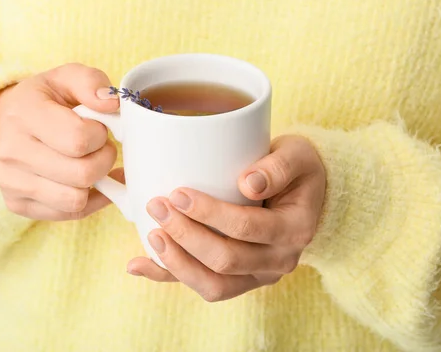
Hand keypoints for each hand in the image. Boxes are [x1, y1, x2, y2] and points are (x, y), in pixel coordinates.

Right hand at [0, 63, 121, 220]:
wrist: (7, 122)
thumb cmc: (45, 101)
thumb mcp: (66, 78)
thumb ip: (92, 82)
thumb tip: (112, 104)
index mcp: (24, 113)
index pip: (78, 139)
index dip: (100, 135)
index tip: (97, 128)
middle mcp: (11, 151)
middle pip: (82, 174)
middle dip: (103, 160)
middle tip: (100, 147)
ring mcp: (11, 181)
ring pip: (76, 199)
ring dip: (94, 182)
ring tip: (88, 162)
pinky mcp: (17, 204)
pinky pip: (69, 214)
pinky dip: (87, 199)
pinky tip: (87, 181)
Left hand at [127, 135, 325, 301]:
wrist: (303, 192)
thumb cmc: (297, 169)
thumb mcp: (297, 155)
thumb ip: (278, 167)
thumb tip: (248, 184)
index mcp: (294, 230)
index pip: (247, 228)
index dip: (209, 214)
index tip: (178, 193)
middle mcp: (278, 260)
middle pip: (226, 261)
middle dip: (186, 236)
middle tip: (158, 206)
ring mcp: (257, 275)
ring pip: (213, 285)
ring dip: (177, 263)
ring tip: (151, 235)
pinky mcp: (238, 279)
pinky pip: (202, 284)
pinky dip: (168, 277)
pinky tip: (137, 265)